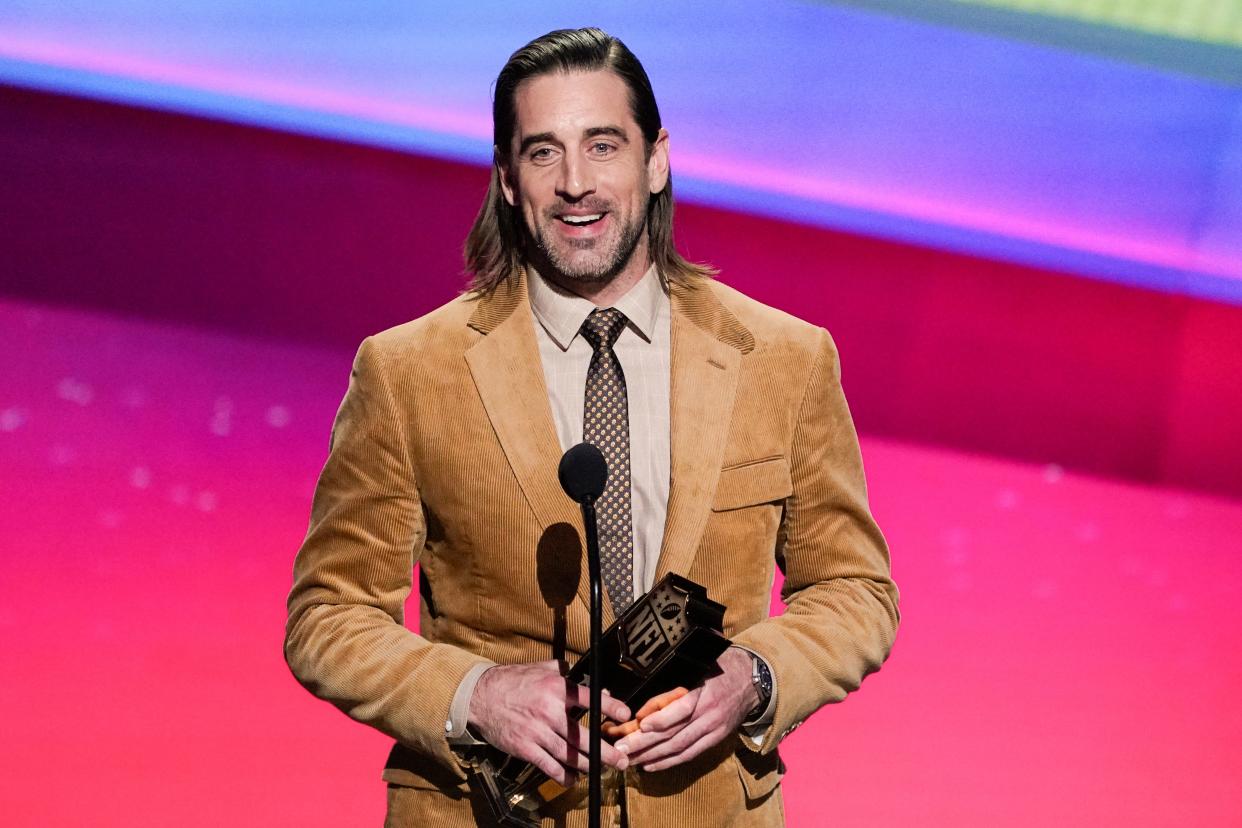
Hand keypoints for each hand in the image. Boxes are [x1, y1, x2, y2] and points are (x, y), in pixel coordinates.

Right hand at [468, 660, 631, 785]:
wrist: (481, 696)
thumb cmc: (512, 681)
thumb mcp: (540, 668)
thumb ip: (566, 673)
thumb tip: (592, 683)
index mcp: (556, 688)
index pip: (589, 698)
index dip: (610, 706)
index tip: (625, 714)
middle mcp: (549, 711)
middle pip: (584, 736)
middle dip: (606, 751)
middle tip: (622, 759)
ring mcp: (537, 732)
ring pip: (569, 755)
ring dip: (589, 765)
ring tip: (603, 769)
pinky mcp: (525, 748)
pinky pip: (549, 766)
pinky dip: (564, 775)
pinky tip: (574, 778)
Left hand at [614, 647, 758, 771]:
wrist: (752, 680)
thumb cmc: (721, 667)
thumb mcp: (700, 666)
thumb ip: (677, 685)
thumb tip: (648, 705)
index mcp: (705, 693)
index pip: (682, 709)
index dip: (661, 719)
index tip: (639, 725)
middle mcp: (709, 714)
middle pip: (675, 733)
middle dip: (646, 743)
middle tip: (622, 749)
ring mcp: (713, 729)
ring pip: (680, 747)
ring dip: (653, 756)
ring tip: (630, 759)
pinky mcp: (715, 739)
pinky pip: (690, 754)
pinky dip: (669, 762)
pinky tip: (650, 765)